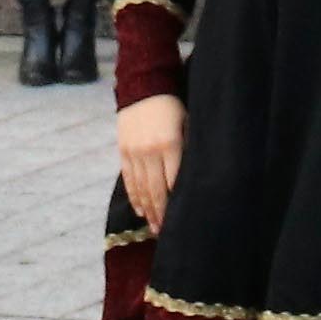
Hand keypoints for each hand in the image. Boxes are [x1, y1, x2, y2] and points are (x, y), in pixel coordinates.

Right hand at [115, 94, 183, 238]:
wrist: (143, 85)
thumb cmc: (174, 105)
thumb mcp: (188, 122)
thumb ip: (190, 148)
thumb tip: (197, 175)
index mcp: (170, 145)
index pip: (174, 183)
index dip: (177, 204)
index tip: (183, 221)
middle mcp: (150, 151)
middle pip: (156, 190)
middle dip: (161, 214)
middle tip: (166, 234)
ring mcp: (134, 152)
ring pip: (141, 188)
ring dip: (148, 210)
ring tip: (153, 228)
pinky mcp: (124, 151)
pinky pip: (129, 179)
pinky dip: (134, 196)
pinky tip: (140, 210)